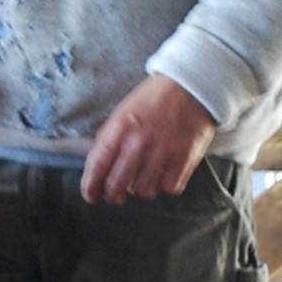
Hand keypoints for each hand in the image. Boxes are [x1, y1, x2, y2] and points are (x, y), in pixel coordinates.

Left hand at [81, 75, 216, 204]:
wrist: (191, 86)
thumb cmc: (155, 98)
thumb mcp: (123, 111)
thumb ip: (110, 136)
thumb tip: (98, 162)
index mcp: (120, 128)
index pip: (98, 164)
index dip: (91, 185)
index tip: (90, 195)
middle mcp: (140, 142)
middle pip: (118, 184)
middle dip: (113, 195)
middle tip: (114, 195)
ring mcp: (163, 151)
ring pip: (143, 190)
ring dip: (140, 189)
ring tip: (142, 179)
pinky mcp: (185, 158)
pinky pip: (169, 187)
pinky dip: (165, 185)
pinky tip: (163, 175)